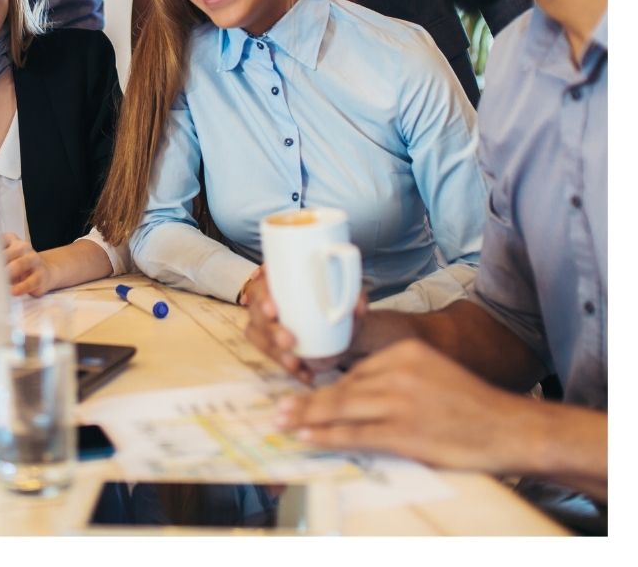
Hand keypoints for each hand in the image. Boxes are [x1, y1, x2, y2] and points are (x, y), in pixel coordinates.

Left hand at [2, 233, 54, 296]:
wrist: (45, 273)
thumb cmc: (18, 266)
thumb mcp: (6, 259)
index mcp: (11, 240)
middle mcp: (22, 247)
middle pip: (6, 254)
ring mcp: (33, 259)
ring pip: (19, 264)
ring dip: (7, 273)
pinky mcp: (40, 275)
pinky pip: (30, 281)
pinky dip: (21, 287)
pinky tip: (13, 292)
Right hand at [244, 274, 366, 383]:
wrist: (343, 331)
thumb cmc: (341, 307)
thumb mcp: (351, 299)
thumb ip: (356, 299)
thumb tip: (357, 306)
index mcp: (280, 278)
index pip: (262, 282)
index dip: (262, 295)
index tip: (273, 310)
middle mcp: (267, 297)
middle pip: (255, 311)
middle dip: (268, 328)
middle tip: (289, 341)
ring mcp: (264, 321)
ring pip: (257, 334)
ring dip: (274, 351)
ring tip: (295, 363)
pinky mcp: (269, 342)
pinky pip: (268, 354)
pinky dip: (286, 366)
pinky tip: (305, 373)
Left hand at [273, 338, 528, 472]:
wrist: (509, 427)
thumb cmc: (472, 404)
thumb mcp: (431, 372)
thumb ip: (396, 376)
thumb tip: (358, 394)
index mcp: (404, 352)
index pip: (355, 369)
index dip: (326, 384)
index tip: (303, 390)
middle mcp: (398, 371)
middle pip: (342, 386)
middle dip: (307, 400)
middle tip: (279, 409)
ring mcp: (400, 401)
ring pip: (342, 407)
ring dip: (308, 417)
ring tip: (285, 423)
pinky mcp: (405, 432)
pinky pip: (357, 434)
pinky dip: (327, 435)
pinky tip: (309, 437)